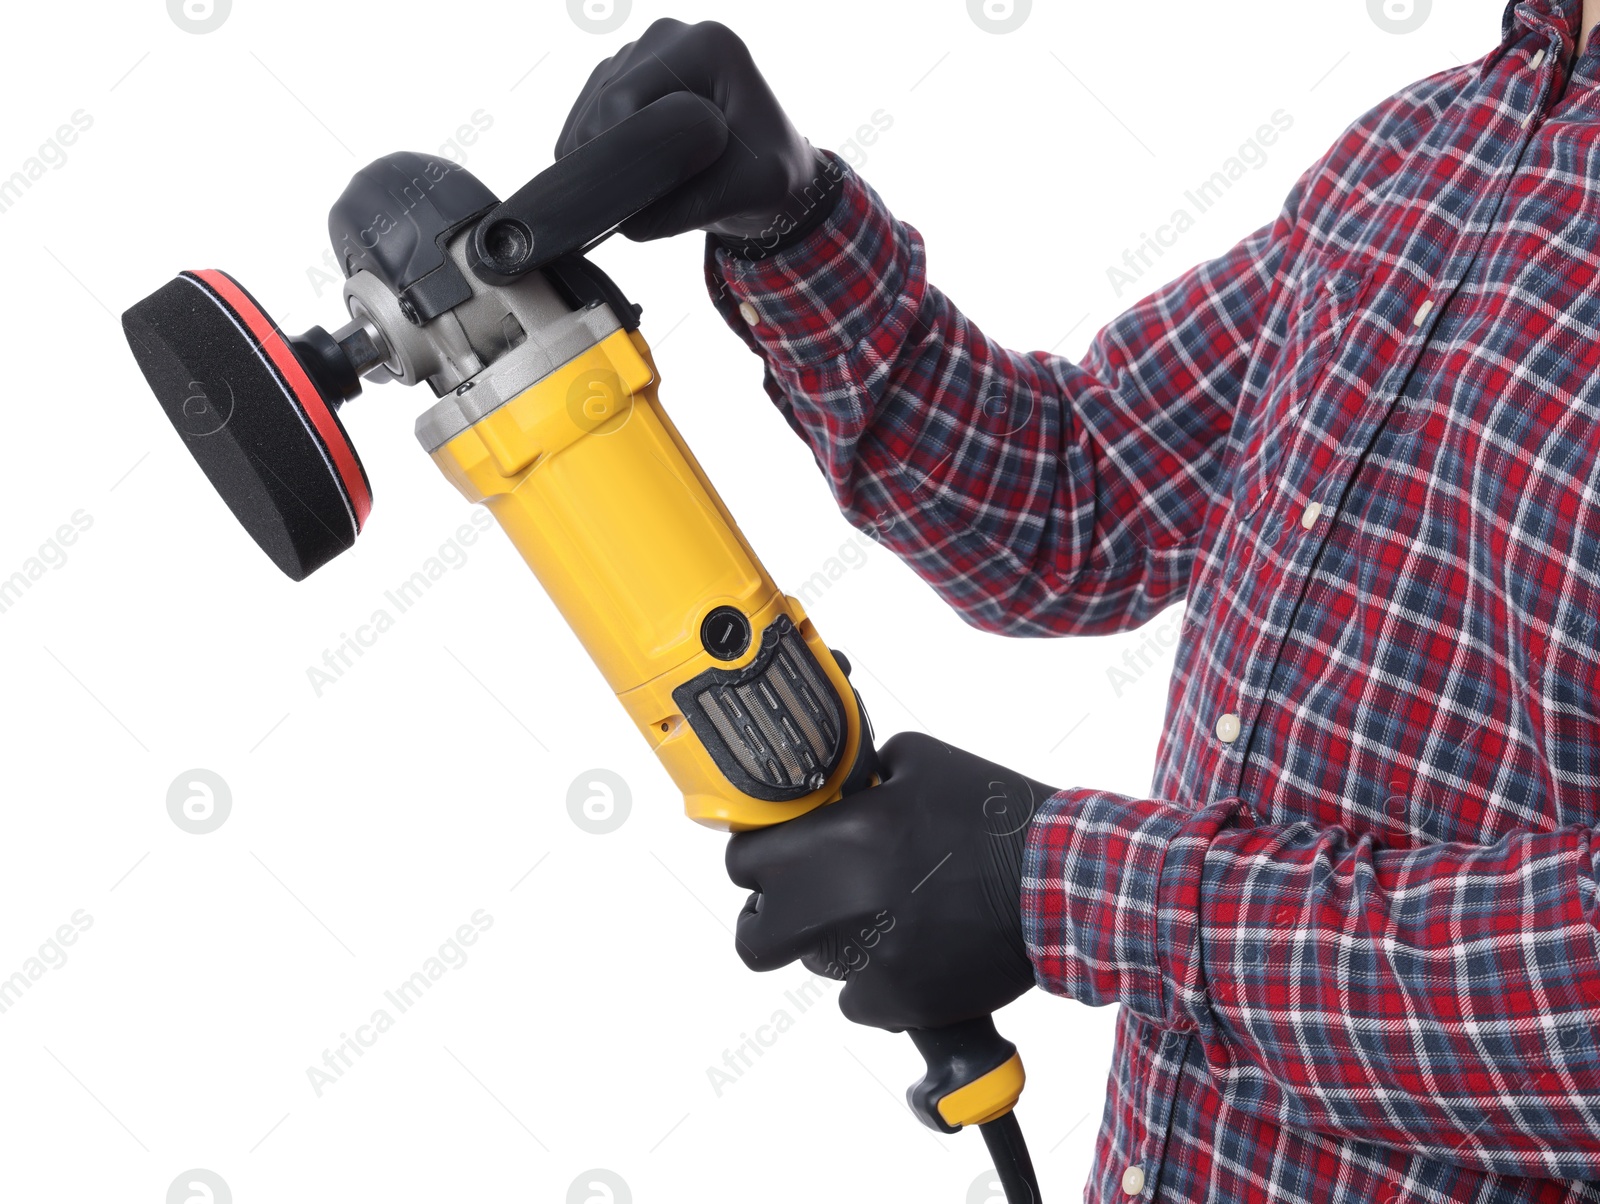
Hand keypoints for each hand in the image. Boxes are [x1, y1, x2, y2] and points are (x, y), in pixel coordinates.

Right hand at [556, 18, 827, 242]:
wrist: (770, 170)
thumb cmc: (769, 174)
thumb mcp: (743, 192)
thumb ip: (686, 206)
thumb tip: (622, 220)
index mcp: (704, 46)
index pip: (623, 99)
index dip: (618, 153)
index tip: (629, 198)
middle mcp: (667, 36)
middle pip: (601, 104)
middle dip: (609, 161)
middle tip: (639, 204)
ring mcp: (639, 53)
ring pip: (587, 115)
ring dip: (602, 163)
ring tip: (644, 192)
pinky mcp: (620, 78)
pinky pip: (583, 122)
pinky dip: (594, 160)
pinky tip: (625, 180)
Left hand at [724, 732, 1052, 1030]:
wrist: (1064, 885)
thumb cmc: (995, 816)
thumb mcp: (917, 761)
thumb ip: (857, 775)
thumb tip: (823, 789)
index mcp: (842, 839)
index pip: (744, 863)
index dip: (755, 860)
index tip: (771, 861)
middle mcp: (845, 904)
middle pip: (756, 936)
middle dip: (771, 918)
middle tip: (798, 904)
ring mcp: (871, 961)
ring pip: (816, 964)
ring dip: (837, 942)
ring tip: (889, 914)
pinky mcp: (902, 1002)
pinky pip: (860, 999)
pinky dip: (878, 981)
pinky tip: (914, 949)